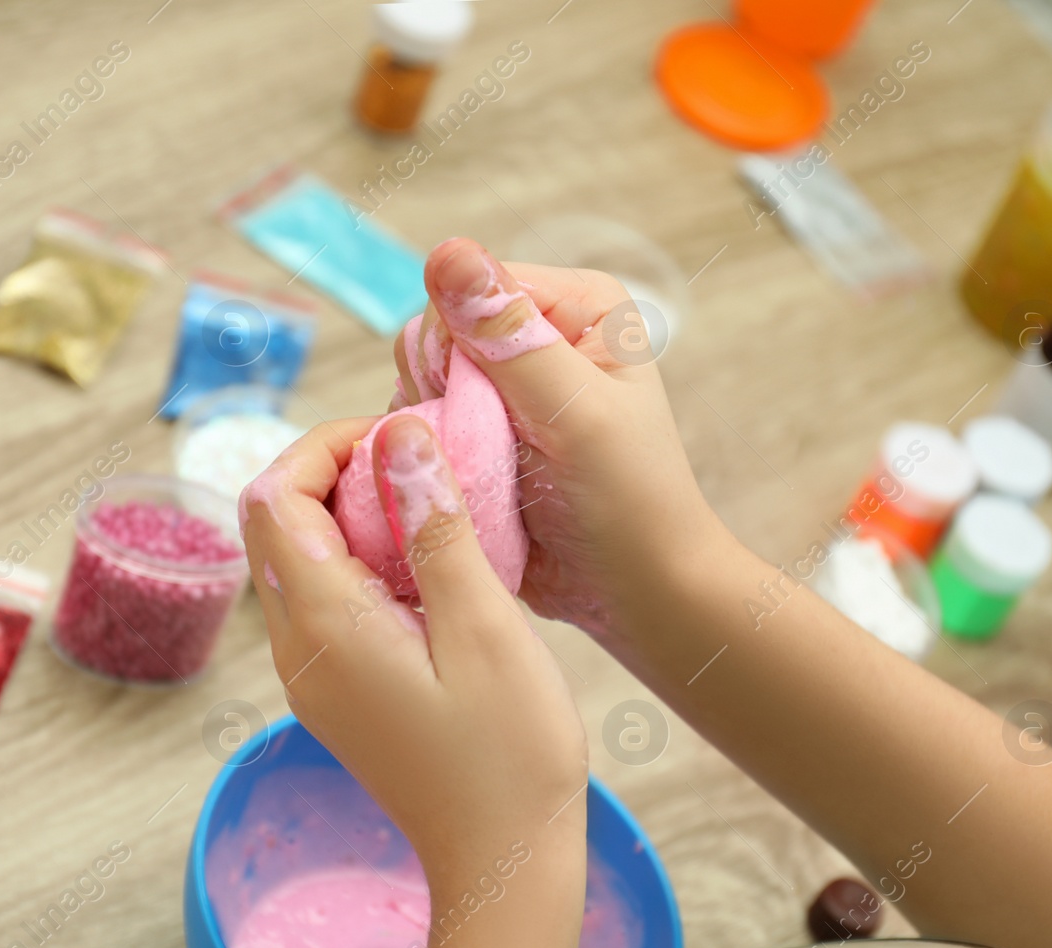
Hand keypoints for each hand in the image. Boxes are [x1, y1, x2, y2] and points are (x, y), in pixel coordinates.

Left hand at [239, 415, 587, 888]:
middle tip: (417, 463)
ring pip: (296, 560)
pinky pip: (322, 600)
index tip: (397, 439)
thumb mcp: (484, 628)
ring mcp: (311, 675)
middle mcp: (297, 649)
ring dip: (348, 516)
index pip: (271, 498)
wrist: (502, 862)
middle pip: (273, 524)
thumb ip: (435, 528)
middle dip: (334, 473)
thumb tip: (398, 433)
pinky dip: (360, 560)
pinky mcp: (336, 691)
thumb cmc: (508, 754)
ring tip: (429, 507)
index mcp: (323, 626)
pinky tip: (427, 567)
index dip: (322, 447)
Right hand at [395, 238, 726, 643]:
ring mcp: (502, 387)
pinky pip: (418, 429)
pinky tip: (464, 490)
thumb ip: (510, 336)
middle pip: (432, 337)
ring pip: (415, 385)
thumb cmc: (628, 501)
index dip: (457, 350)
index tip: (490, 412)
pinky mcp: (478, 433)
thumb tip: (449, 251)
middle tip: (493, 451)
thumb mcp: (574, 413)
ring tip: (484, 477)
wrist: (635, 591)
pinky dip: (429, 461)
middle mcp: (534, 334)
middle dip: (445, 397)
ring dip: (434, 435)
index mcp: (573, 304)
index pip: (467, 291)